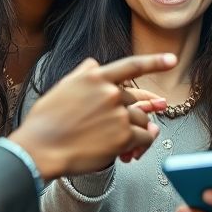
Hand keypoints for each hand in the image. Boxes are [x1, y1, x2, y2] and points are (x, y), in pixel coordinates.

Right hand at [11, 53, 174, 178]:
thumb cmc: (46, 121)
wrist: (40, 149)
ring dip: (135, 131)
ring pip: (141, 120)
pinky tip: (130, 152)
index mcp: (95, 77)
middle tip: (131, 124)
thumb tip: (94, 64)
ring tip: (122, 143)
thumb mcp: (62, 87)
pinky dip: (140, 145)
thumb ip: (82, 74)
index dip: (154, 62)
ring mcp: (118, 114)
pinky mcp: (123, 136)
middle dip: (135, 112)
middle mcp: (110, 92)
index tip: (171, 60)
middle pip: (135, 101)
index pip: (131, 66)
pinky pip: (143, 138)